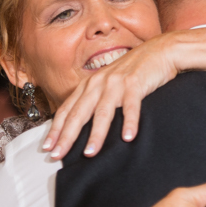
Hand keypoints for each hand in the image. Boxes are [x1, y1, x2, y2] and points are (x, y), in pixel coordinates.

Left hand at [44, 34, 179, 158]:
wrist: (159, 51)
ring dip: (96, 134)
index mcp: (89, 84)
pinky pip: (131, 106)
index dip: (56, 129)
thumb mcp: (109, 84)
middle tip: (57, 155)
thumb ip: (96, 101)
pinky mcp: (136, 84)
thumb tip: (84, 127)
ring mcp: (117, 83)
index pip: (67, 110)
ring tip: (90, 153)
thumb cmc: (133, 71)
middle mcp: (99, 83)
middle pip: (79, 113)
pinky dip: (130, 122)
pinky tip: (128, 137)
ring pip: (103, 112)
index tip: (47, 147)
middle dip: (67, 136)